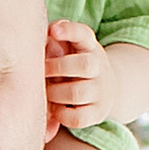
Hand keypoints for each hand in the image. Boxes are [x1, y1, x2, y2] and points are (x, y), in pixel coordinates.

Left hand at [46, 18, 110, 133]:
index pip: (83, 34)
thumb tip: (42, 35)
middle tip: (42, 72)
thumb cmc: (74, 64)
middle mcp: (99, 67)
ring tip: (47, 92)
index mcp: (89, 46)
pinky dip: (62, 115)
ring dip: (55, 93)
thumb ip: (55, 39)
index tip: (52, 31)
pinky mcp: (97, 113)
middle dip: (56, 68)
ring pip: (77, 93)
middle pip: (83, 65)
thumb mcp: (70, 46)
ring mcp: (100, 91)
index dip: (69, 31)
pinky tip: (55, 108)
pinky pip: (78, 118)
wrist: (106, 88)